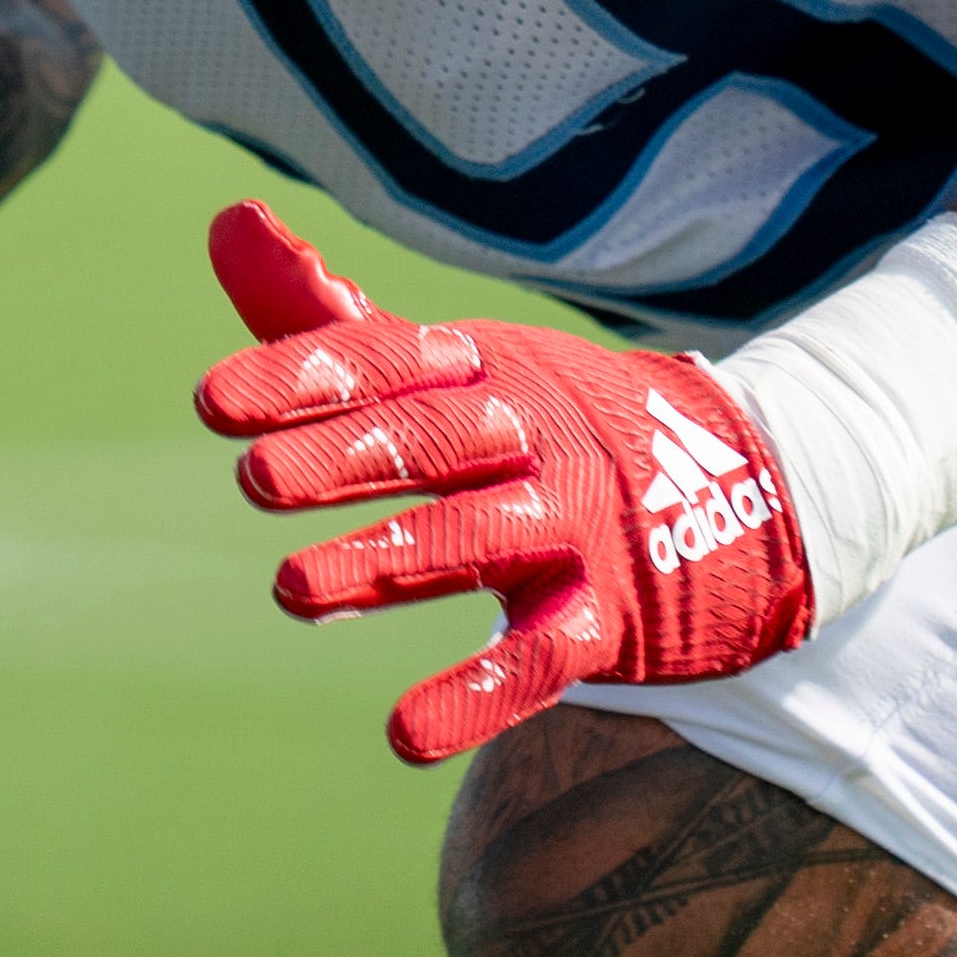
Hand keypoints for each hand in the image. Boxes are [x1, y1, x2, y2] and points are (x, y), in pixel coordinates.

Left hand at [194, 201, 815, 763]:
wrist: (745, 493)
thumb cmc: (549, 425)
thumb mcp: (453, 365)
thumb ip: (331, 320)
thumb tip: (225, 222)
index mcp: (482, 368)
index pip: (385, 361)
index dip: (301, 377)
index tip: (211, 402)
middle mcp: (529, 436)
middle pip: (432, 440)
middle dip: (343, 458)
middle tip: (253, 478)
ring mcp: (574, 525)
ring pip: (477, 540)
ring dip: (387, 564)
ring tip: (292, 589)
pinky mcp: (609, 615)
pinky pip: (542, 658)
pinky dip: (477, 696)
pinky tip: (405, 735)